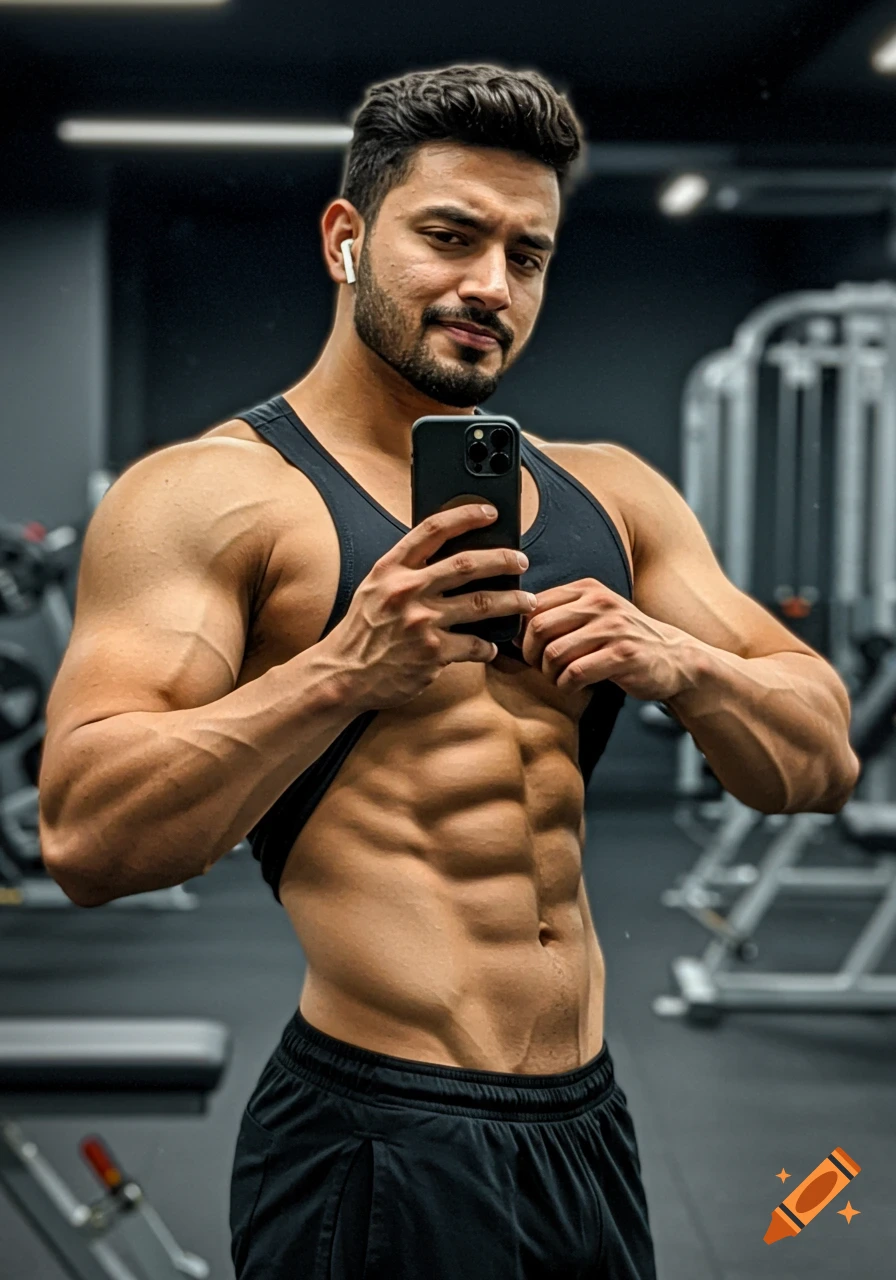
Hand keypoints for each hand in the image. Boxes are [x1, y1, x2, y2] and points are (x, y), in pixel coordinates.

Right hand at [321, 503, 536, 712]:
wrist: (344, 675)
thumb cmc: (363, 631)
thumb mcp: (375, 589)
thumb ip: (406, 571)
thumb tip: (451, 556)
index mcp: (391, 569)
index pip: (432, 530)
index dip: (465, 515)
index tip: (489, 512)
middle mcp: (406, 591)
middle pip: (467, 564)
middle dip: (502, 559)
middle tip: (521, 560)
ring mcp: (421, 622)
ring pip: (481, 604)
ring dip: (511, 601)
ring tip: (526, 601)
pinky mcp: (432, 653)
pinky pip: (474, 645)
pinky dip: (488, 646)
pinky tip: (491, 646)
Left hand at [512, 577, 701, 698]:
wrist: (675, 658)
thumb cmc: (623, 640)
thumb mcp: (594, 616)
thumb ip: (559, 615)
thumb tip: (511, 627)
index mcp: (587, 589)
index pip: (534, 606)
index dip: (522, 633)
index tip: (528, 650)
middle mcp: (600, 603)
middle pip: (538, 628)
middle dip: (531, 655)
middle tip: (541, 668)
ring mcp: (613, 628)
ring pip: (554, 653)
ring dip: (549, 673)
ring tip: (559, 678)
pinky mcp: (624, 655)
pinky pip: (576, 673)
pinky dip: (566, 685)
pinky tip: (574, 686)